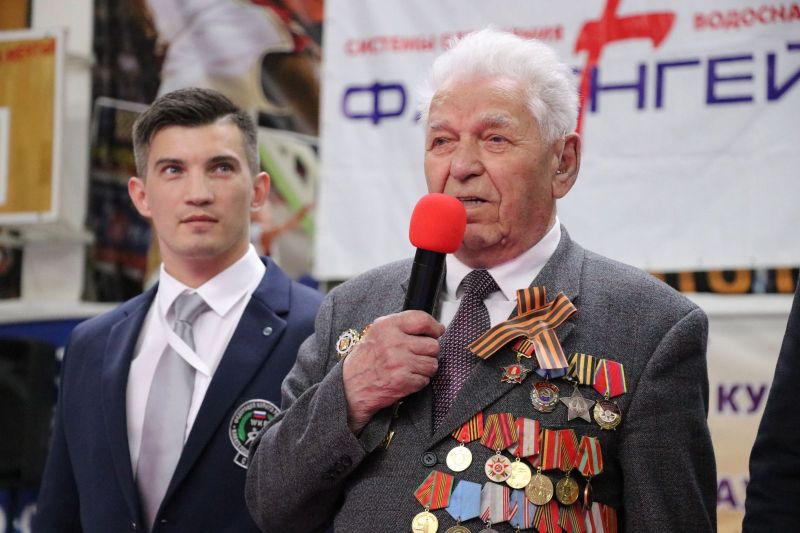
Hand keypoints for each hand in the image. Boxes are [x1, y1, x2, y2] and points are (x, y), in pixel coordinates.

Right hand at [342, 311, 443, 431]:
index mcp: (387, 326)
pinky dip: (418, 381)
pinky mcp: (403, 381)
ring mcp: (399, 362)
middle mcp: (393, 342)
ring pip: (432, 364)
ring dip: (425, 368)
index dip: (434, 326)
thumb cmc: (365, 360)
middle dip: (428, 352)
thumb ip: (401, 326)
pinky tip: (405, 379)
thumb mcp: (378, 333)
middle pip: (432, 345)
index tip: (437, 331)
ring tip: (409, 368)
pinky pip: (425, 380)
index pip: (422, 319)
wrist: (350, 387)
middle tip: (416, 355)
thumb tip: (433, 327)